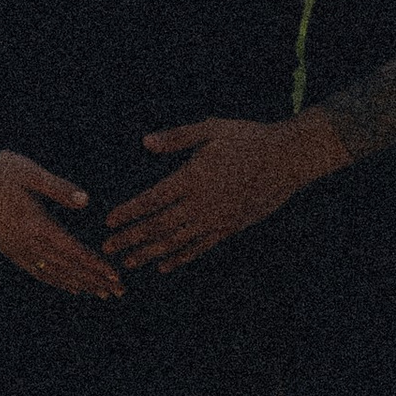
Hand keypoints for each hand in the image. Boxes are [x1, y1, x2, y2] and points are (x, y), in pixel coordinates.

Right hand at [0, 150, 122, 298]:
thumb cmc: (3, 172)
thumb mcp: (32, 173)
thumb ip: (59, 188)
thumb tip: (86, 201)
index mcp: (36, 225)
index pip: (73, 251)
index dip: (95, 266)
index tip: (115, 277)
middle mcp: (28, 244)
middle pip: (67, 268)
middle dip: (95, 281)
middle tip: (118, 292)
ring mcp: (18, 250)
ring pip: (53, 274)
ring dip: (79, 284)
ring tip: (100, 293)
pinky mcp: (10, 250)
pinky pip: (37, 272)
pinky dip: (56, 281)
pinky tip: (70, 286)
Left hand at [105, 110, 348, 275]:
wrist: (288, 158)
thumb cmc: (249, 138)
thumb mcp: (212, 129)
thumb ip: (177, 137)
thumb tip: (145, 142)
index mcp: (193, 177)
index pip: (153, 199)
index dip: (129, 212)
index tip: (108, 221)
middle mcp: (202, 203)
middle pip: (159, 226)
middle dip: (131, 239)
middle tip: (107, 250)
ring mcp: (217, 219)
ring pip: (176, 242)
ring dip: (149, 253)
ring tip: (129, 263)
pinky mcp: (230, 227)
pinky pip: (200, 248)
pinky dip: (180, 258)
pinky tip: (164, 266)